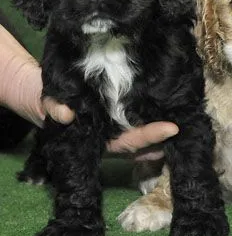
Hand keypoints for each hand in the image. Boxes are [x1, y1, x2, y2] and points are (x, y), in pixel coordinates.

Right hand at [44, 98, 177, 157]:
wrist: (38, 93)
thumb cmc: (46, 100)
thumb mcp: (44, 102)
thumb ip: (52, 107)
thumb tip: (65, 114)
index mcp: (97, 138)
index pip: (128, 141)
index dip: (149, 136)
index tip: (171, 128)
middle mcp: (111, 136)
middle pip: (145, 142)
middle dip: (166, 138)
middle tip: (189, 129)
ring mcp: (116, 127)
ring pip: (145, 135)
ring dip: (165, 133)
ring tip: (189, 124)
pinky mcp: (120, 113)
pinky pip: (141, 119)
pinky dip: (156, 117)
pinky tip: (173, 109)